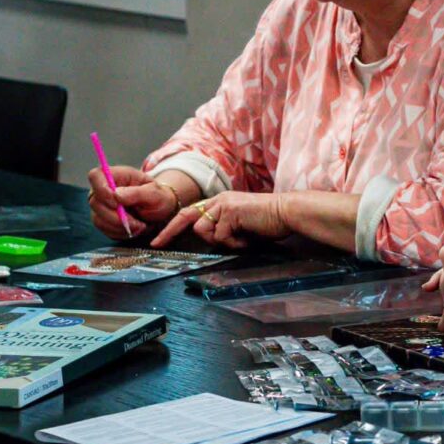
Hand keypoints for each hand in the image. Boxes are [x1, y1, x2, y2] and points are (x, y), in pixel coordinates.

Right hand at [88, 165, 175, 238]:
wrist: (160, 211)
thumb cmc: (157, 197)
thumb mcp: (154, 193)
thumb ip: (136, 193)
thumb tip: (116, 195)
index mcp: (116, 175)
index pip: (96, 176)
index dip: (101, 190)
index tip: (117, 203)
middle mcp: (104, 189)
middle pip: (95, 202)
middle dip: (117, 217)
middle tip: (137, 223)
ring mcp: (101, 205)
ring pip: (98, 219)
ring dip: (120, 226)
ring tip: (139, 226)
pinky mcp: (102, 219)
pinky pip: (104, 229)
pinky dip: (120, 232)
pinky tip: (133, 229)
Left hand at [150, 191, 289, 249]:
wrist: (286, 212)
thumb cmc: (269, 221)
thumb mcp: (241, 224)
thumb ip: (224, 228)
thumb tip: (214, 240)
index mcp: (221, 201)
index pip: (192, 212)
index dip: (173, 226)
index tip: (160, 239)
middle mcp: (219, 200)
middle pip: (189, 219)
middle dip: (171, 231)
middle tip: (157, 243)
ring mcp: (224, 204)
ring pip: (203, 230)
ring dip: (220, 240)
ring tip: (240, 239)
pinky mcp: (229, 212)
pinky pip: (220, 236)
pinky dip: (234, 242)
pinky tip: (248, 237)